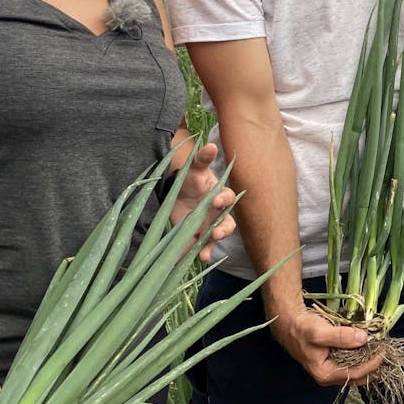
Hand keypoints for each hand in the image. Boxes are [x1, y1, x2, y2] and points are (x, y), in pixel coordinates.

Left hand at [169, 143, 238, 261]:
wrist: (176, 194)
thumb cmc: (190, 179)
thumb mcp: (194, 168)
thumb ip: (202, 159)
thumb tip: (211, 145)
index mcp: (220, 195)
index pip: (228, 198)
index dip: (224, 200)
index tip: (217, 202)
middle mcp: (218, 213)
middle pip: (228, 223)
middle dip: (223, 229)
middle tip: (215, 233)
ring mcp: (209, 226)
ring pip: (216, 238)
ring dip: (212, 245)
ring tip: (205, 253)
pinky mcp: (197, 237)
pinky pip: (201, 247)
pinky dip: (198, 253)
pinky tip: (194, 259)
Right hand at [270, 305, 385, 386]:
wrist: (289, 322)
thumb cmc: (303, 328)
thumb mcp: (321, 332)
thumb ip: (342, 337)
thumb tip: (364, 338)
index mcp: (325, 374)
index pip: (355, 374)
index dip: (372, 364)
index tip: (383, 351)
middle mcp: (328, 376)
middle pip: (357, 377)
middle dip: (374, 367)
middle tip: (387, 354)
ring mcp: (330, 369)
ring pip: (356, 371)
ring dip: (369, 363)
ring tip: (382, 352)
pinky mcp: (332, 360)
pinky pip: (352, 362)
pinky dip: (362, 357)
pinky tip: (370, 349)